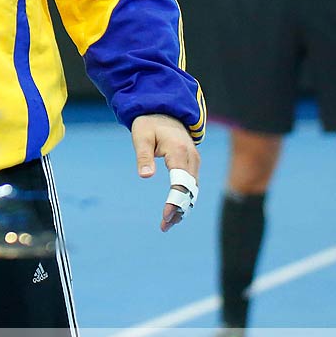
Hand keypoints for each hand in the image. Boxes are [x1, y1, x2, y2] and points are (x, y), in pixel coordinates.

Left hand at [130, 113, 200, 232]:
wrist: (164, 111)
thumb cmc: (149, 123)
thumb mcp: (141, 135)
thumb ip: (143, 156)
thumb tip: (145, 176)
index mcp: (178, 150)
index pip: (181, 182)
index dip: (175, 200)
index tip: (166, 216)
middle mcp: (191, 157)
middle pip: (190, 189)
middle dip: (179, 209)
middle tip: (165, 226)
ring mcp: (194, 161)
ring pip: (193, 190)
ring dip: (183, 207)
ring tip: (168, 224)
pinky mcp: (192, 164)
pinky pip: (192, 185)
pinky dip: (185, 199)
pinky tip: (175, 212)